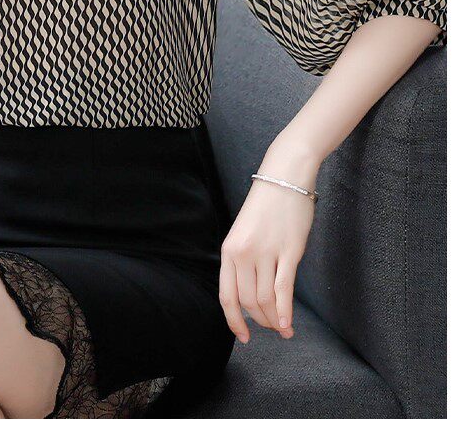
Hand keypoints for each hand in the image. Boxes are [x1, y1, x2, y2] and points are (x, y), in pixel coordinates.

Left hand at [218, 141, 319, 344]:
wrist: (284, 178)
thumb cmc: (266, 206)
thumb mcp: (244, 233)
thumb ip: (242, 260)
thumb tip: (249, 294)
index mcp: (229, 250)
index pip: (227, 296)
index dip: (234, 321)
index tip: (243, 336)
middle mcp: (243, 254)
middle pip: (248, 301)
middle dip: (259, 321)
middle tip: (270, 328)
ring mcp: (265, 253)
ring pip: (266, 299)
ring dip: (273, 320)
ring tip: (282, 329)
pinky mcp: (288, 252)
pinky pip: (283, 289)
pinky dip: (285, 312)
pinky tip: (288, 324)